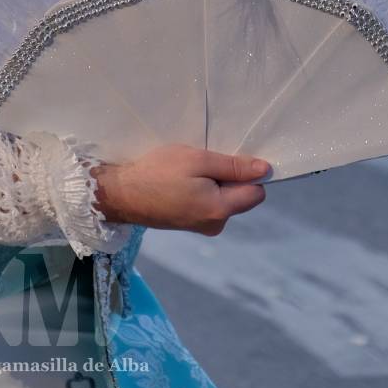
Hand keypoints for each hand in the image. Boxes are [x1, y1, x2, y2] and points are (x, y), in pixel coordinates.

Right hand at [92, 143, 269, 235]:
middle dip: (228, 178)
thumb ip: (233, 166)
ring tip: (187, 172)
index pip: (257, 192)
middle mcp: (216, 224)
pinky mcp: (191, 225)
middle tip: (201, 164)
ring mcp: (203, 227)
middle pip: (241, 196)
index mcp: (220, 210)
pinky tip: (181, 182)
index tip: (227, 160)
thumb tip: (266, 170)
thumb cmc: (158, 172)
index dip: (248, 173)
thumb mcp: (197, 160)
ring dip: (213, 183)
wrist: (121, 194)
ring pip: (224, 199)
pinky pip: (209, 204)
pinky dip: (202, 190)